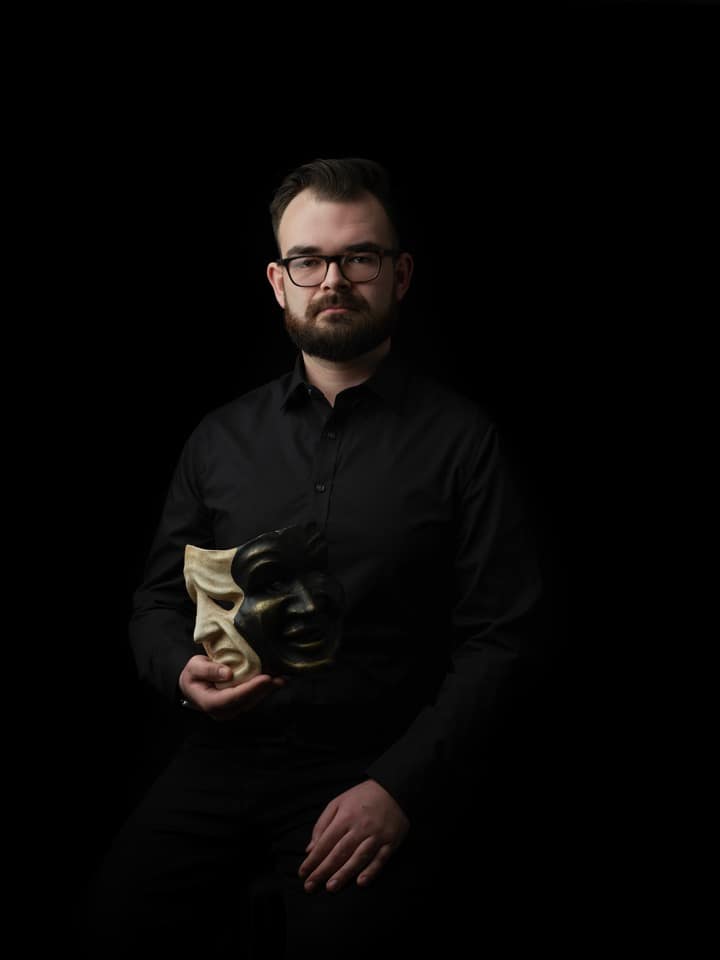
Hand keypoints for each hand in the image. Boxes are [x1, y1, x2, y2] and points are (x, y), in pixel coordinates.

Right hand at [178, 655, 284, 720]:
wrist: (192, 685)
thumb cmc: (193, 675)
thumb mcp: (194, 667)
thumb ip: (208, 670)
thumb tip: (228, 674)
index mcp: (209, 703)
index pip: (233, 698)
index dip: (250, 689)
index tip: (265, 678)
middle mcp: (223, 711)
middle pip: (247, 701)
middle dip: (264, 689)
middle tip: (279, 677)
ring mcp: (232, 711)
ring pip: (253, 702)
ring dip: (268, 691)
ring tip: (282, 679)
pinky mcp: (239, 706)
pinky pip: (254, 699)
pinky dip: (265, 690)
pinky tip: (276, 681)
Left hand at [298, 779, 409, 893]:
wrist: (394, 790)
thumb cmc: (362, 797)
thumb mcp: (338, 802)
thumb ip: (323, 824)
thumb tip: (310, 849)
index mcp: (345, 817)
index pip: (325, 842)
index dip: (313, 859)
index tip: (302, 873)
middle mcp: (360, 828)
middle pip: (340, 852)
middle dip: (323, 871)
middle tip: (310, 886)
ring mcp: (376, 836)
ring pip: (358, 858)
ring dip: (344, 874)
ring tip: (331, 887)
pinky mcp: (391, 843)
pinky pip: (380, 859)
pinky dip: (371, 871)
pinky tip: (361, 882)